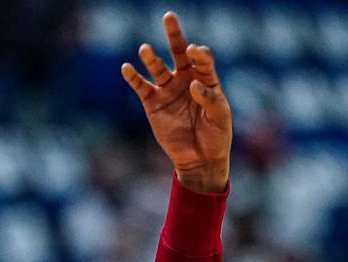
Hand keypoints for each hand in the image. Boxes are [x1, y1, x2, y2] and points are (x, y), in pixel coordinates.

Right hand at [119, 12, 231, 193]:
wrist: (200, 159)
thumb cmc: (216, 137)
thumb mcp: (220, 118)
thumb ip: (210, 99)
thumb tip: (192, 84)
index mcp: (206, 80)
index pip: (203, 59)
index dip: (199, 53)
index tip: (195, 51)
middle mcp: (185, 80)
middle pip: (179, 52)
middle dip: (174, 35)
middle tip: (169, 17)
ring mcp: (168, 90)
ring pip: (157, 67)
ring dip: (151, 57)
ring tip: (145, 49)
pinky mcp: (153, 103)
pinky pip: (140, 86)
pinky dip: (133, 77)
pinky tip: (127, 68)